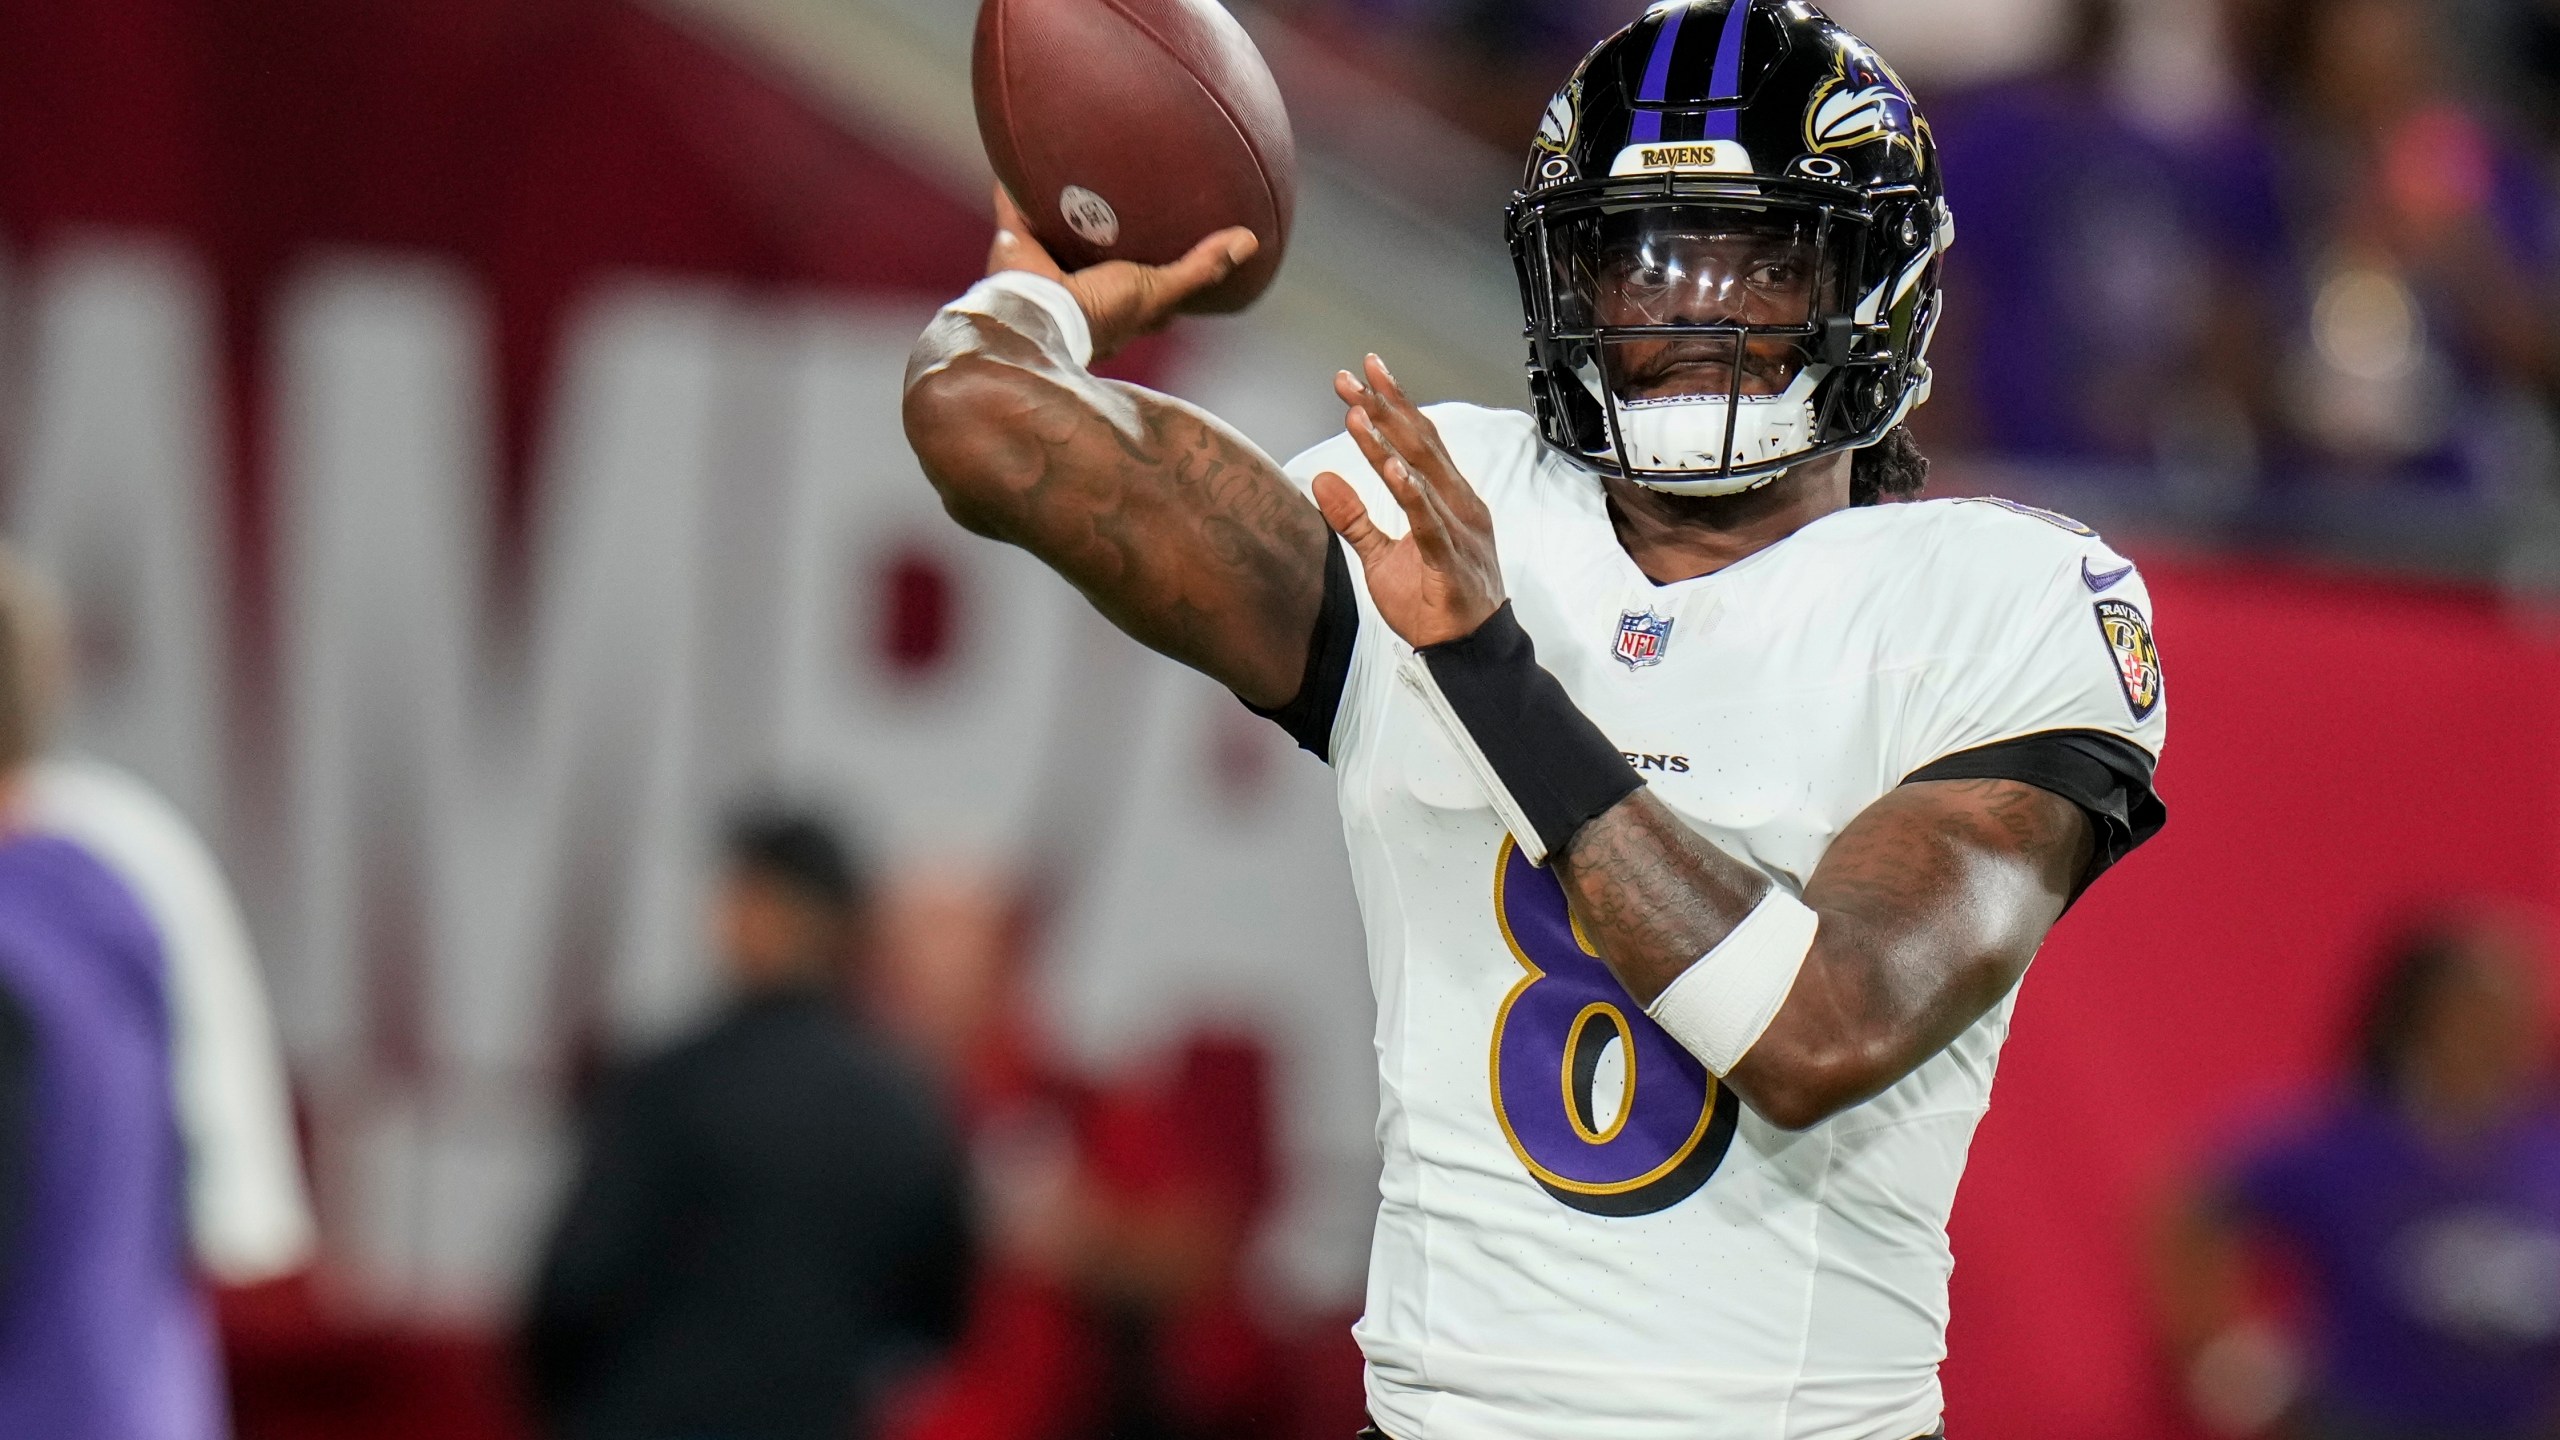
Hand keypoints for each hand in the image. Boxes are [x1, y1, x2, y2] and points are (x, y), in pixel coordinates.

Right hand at [987, 186, 1258, 360]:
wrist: (1042, 313)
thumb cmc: (1104, 311)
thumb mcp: (1161, 290)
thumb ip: (1202, 267)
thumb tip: (1250, 240)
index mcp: (1117, 302)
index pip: (1149, 285)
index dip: (1164, 267)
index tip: (1178, 243)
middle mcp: (1082, 285)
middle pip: (1101, 253)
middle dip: (1109, 231)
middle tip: (1123, 197)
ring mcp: (1048, 267)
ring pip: (1058, 231)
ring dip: (1061, 208)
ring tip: (1071, 172)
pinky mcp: (1016, 248)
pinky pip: (1013, 210)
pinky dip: (1011, 189)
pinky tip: (1014, 162)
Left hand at [1310, 355, 1505, 647]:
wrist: (1468, 651)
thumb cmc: (1433, 601)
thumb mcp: (1381, 556)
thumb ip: (1354, 519)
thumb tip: (1323, 478)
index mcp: (1446, 498)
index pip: (1417, 441)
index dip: (1390, 405)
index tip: (1362, 375)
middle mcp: (1458, 504)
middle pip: (1419, 445)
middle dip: (1385, 407)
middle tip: (1353, 377)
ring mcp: (1458, 530)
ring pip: (1422, 475)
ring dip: (1390, 441)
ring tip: (1361, 411)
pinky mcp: (1451, 561)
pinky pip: (1430, 524)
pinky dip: (1413, 495)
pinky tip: (1394, 471)